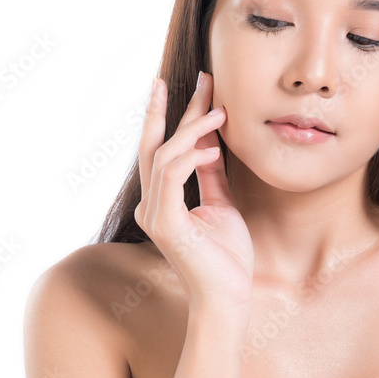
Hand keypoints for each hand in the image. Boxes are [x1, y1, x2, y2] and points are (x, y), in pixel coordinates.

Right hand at [135, 72, 253, 312]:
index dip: (177, 118)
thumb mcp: (222, 205)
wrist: (228, 298)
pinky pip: (172, 177)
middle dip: (169, 109)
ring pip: (163, 156)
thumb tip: (211, 145)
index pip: (164, 150)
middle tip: (187, 79)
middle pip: (154, 146)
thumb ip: (211, 175)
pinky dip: (191, 156)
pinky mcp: (166, 223)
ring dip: (191, 130)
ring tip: (220, 112)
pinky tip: (213, 146)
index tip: (195, 87)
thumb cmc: (226, 258)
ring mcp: (154, 214)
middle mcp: (150, 205)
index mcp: (161, 202)